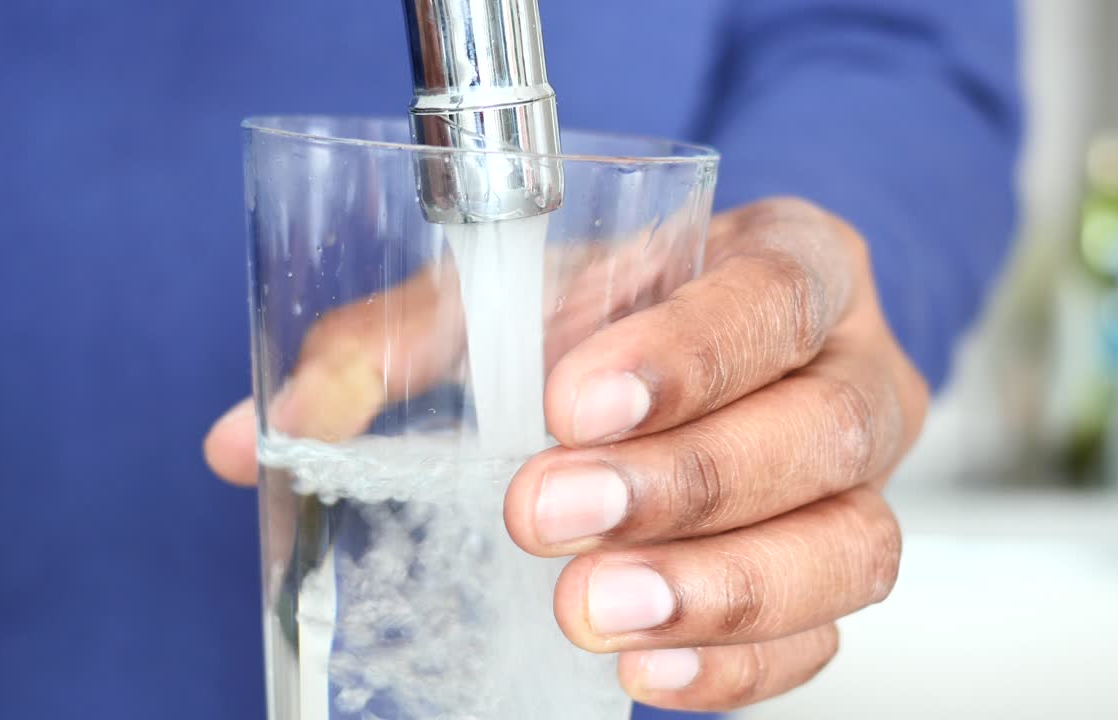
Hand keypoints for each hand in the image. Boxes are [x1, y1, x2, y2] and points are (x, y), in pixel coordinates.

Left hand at [205, 197, 927, 712]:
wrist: (720, 346)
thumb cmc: (628, 312)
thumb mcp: (528, 293)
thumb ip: (404, 343)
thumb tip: (259, 432)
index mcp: (793, 263)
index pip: (778, 293)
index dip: (692, 352)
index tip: (573, 401)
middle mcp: (851, 368)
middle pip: (827, 428)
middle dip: (685, 484)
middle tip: (550, 514)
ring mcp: (859, 480)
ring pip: (852, 544)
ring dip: (721, 590)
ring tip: (595, 614)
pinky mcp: (835, 562)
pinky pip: (825, 632)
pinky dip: (740, 665)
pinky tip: (644, 668)